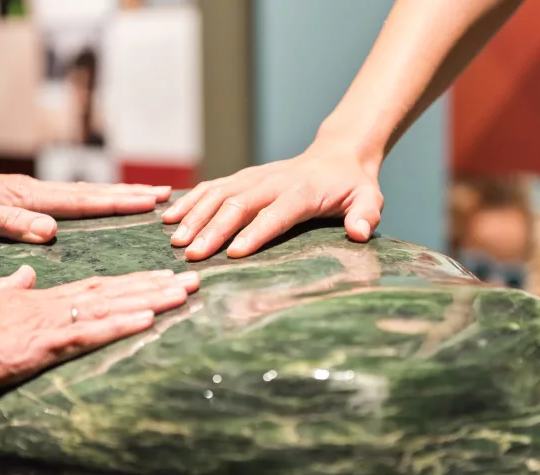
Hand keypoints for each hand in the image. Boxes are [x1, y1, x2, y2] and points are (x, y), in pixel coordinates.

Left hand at [0, 164, 170, 242]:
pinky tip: (96, 206)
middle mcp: (33, 192)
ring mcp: (28, 194)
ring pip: (82, 195)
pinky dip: (91, 202)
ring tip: (143, 198)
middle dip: (129, 196)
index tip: (153, 201)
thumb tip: (51, 230)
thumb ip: (11, 224)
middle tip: (165, 196)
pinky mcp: (19, 200)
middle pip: (92, 194)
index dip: (120, 203)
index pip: (83, 201)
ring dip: (115, 197)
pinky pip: (67, 201)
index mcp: (27, 197)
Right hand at [0, 266, 198, 397]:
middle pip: (113, 291)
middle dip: (156, 286)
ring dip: (151, 299)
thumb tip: (27, 273)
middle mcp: (50, 304)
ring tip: (186, 292)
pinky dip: (118, 324)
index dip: (133, 282)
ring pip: (109, 306)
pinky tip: (148, 319)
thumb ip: (9, 287)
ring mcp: (46, 322)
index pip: (97, 287)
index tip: (163, 276)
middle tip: (194, 279)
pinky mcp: (36, 342)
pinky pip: (86, 332)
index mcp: (40, 299)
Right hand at [161, 143, 383, 260]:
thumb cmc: (352, 185)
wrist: (337, 155)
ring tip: (175, 239)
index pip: (276, 212)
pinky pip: (212, 187)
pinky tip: (170, 217)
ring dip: (195, 215)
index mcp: (302, 190)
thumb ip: (365, 215)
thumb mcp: (369, 199)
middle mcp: (272, 180)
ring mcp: (254, 176)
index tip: (234, 253)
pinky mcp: (242, 177)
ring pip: (218, 192)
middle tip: (193, 254)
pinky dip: (190, 200)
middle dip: (213, 229)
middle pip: (238, 203)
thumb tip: (360, 233)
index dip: (256, 232)